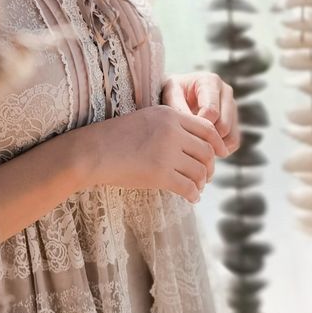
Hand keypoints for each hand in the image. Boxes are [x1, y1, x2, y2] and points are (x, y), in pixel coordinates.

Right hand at [83, 106, 224, 202]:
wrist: (93, 152)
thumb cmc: (116, 137)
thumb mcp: (146, 119)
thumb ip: (171, 126)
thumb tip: (195, 143)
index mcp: (169, 114)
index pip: (207, 128)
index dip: (217, 144)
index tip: (219, 155)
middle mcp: (172, 131)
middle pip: (207, 151)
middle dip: (210, 166)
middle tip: (206, 176)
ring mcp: (166, 153)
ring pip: (200, 171)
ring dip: (202, 182)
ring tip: (197, 188)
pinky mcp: (160, 174)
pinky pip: (188, 187)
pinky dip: (193, 194)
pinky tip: (191, 197)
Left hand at [159, 71, 239, 159]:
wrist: (177, 93)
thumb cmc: (172, 92)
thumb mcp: (170, 94)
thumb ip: (179, 108)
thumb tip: (193, 127)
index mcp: (210, 81)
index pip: (212, 111)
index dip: (198, 126)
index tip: (184, 132)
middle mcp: (226, 92)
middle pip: (224, 125)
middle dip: (206, 136)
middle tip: (188, 141)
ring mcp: (232, 106)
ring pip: (231, 135)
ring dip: (213, 144)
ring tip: (195, 143)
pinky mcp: (234, 120)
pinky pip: (234, 142)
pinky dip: (220, 149)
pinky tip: (203, 145)